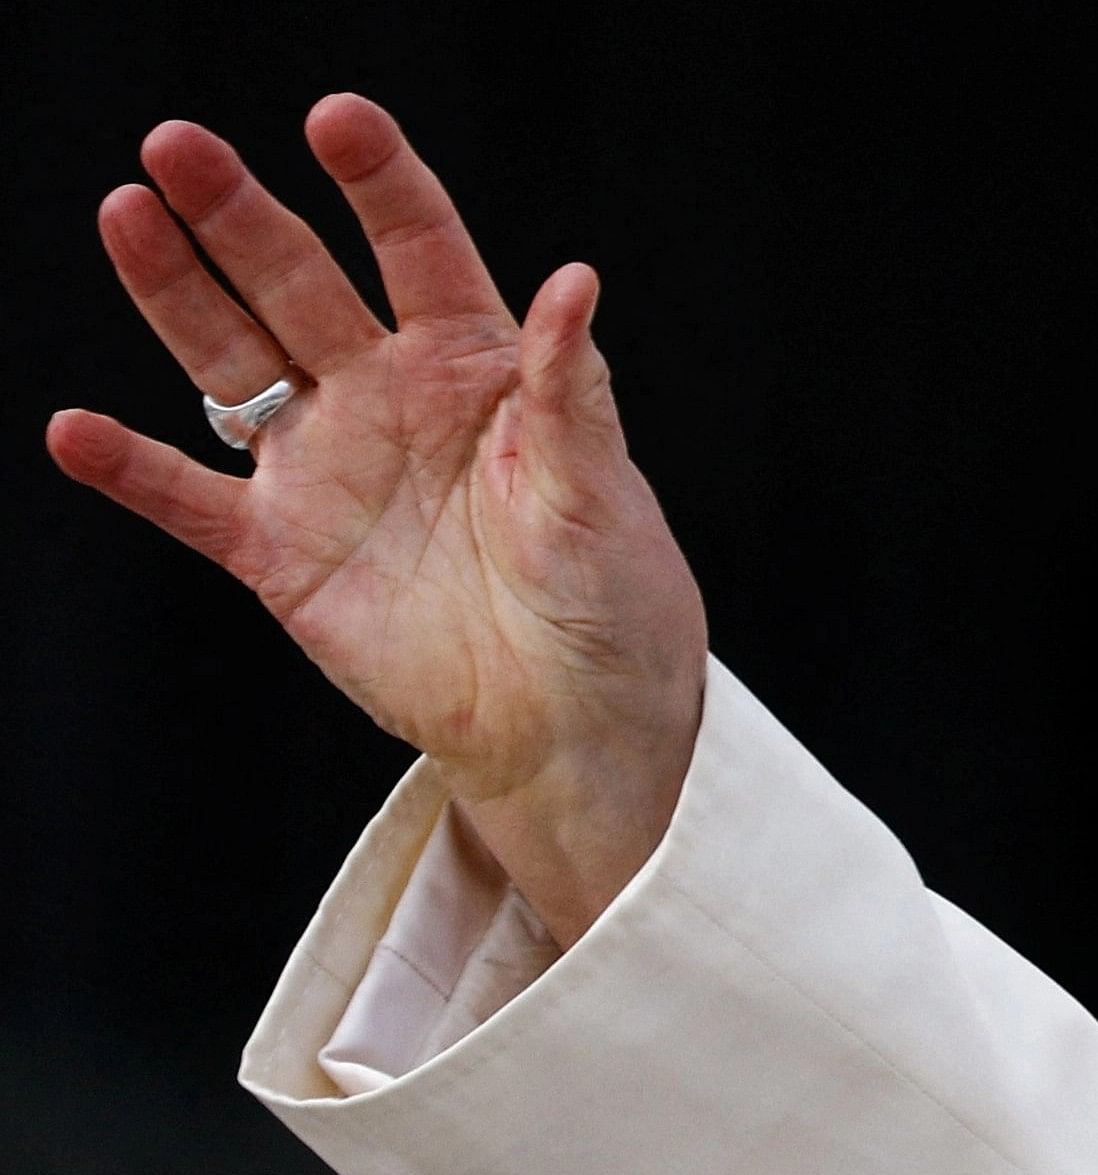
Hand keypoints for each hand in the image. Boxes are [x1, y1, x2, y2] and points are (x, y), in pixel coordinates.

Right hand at [47, 95, 706, 945]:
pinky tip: (76, 432)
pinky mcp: (283, 552)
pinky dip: (132, 470)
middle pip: (299, 284)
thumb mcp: (601, 491)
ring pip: (231, 361)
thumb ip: (573, 392)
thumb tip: (575, 282)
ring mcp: (328, 469)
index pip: (420, 250)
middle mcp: (388, 397)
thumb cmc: (614, 600)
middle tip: (178, 145)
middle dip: (240, 215)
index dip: (380, 184)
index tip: (338, 120)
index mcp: (477, 367)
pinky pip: (191, 501)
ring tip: (125, 217)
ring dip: (175, 294)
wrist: (579, 724)